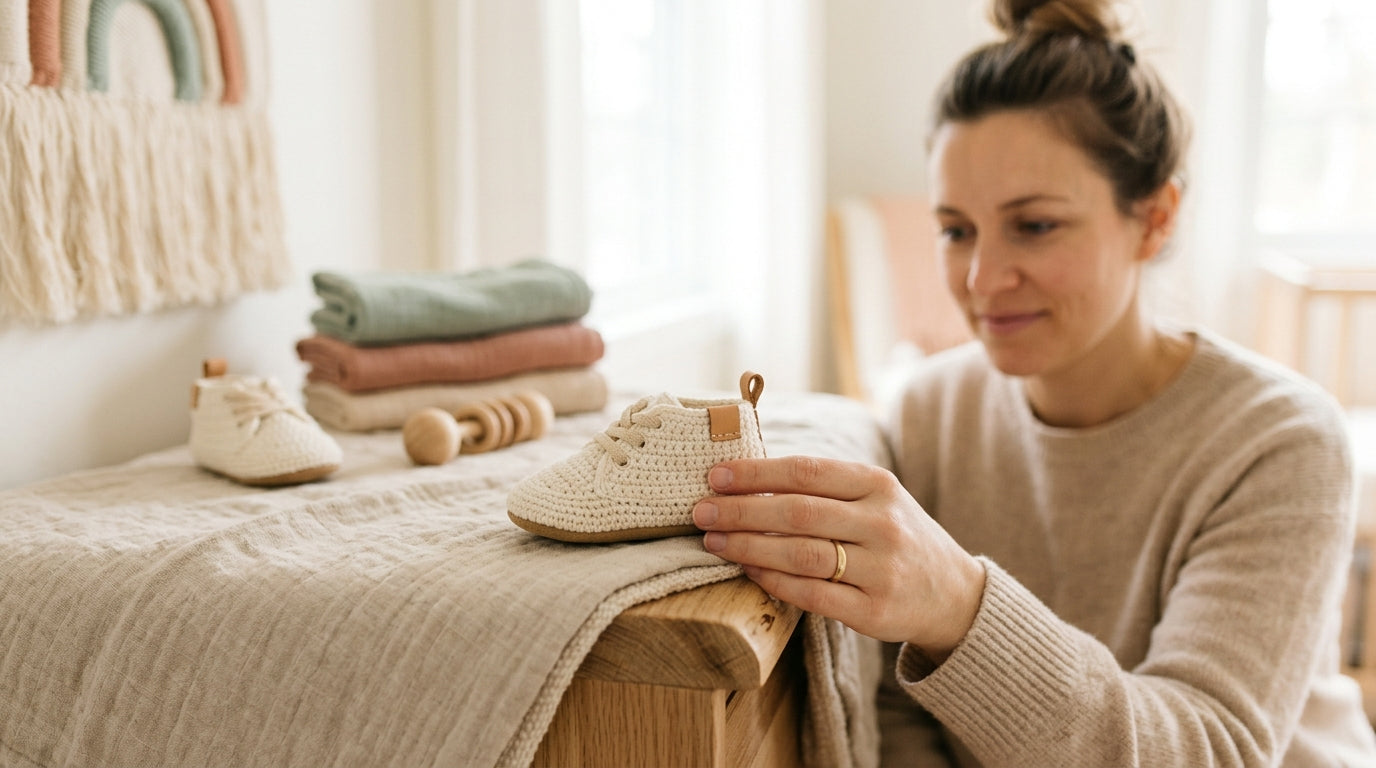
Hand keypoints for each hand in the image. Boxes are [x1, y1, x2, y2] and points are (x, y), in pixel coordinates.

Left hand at [693, 456, 986, 662]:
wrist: (952, 593)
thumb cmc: (895, 537)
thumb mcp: (875, 499)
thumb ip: (824, 488)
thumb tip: (746, 480)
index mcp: (878, 485)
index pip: (807, 472)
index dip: (756, 473)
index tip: (715, 476)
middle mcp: (883, 524)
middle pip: (798, 513)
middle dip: (740, 511)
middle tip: (700, 512)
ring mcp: (882, 570)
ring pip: (801, 555)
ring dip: (749, 547)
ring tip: (714, 542)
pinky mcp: (875, 612)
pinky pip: (812, 595)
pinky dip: (774, 582)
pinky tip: (748, 572)